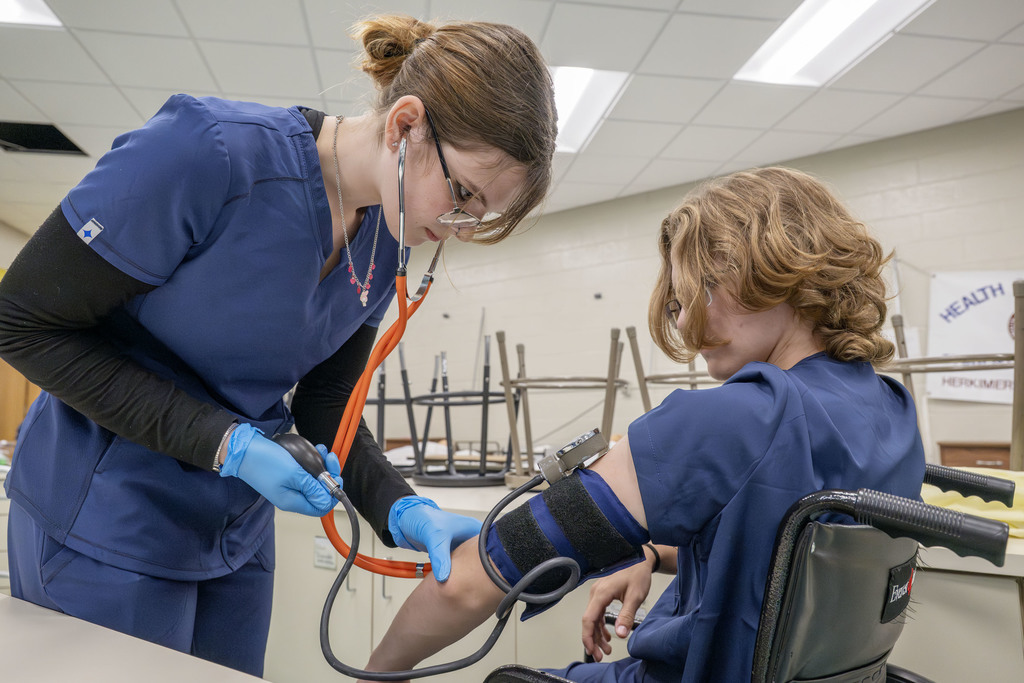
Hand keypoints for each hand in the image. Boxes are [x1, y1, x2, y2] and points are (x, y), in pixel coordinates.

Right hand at [219, 424, 340, 516]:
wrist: (242, 449)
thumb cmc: (264, 461)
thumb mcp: (294, 474)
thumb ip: (312, 487)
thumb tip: (327, 498)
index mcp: (292, 502)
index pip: (321, 507)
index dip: (332, 494)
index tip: (336, 477)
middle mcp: (290, 497)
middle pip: (319, 493)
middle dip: (329, 476)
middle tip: (331, 460)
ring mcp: (287, 486)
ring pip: (313, 481)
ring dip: (322, 466)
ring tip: (323, 451)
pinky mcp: (285, 476)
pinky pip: (305, 473)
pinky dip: (312, 463)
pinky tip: (314, 450)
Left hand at [388, 496, 481, 581]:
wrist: (404, 520)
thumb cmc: (422, 518)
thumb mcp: (434, 537)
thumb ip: (441, 557)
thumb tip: (445, 578)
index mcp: (472, 529)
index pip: (490, 547)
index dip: (491, 561)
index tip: (488, 577)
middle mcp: (468, 538)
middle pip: (481, 560)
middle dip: (477, 573)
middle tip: (475, 586)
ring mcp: (459, 548)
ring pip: (467, 566)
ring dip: (464, 576)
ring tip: (465, 587)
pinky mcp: (448, 555)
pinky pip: (455, 569)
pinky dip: (453, 576)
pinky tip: (452, 583)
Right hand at [582, 556, 653, 661]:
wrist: (641, 560)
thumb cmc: (637, 574)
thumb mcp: (635, 596)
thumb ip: (627, 616)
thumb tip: (620, 634)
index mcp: (601, 593)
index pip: (588, 619)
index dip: (588, 637)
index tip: (592, 651)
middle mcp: (595, 593)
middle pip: (589, 621)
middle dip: (593, 640)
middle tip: (600, 656)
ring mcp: (598, 593)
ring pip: (593, 619)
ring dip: (598, 635)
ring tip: (606, 649)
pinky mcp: (602, 595)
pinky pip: (598, 613)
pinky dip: (601, 626)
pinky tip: (608, 636)